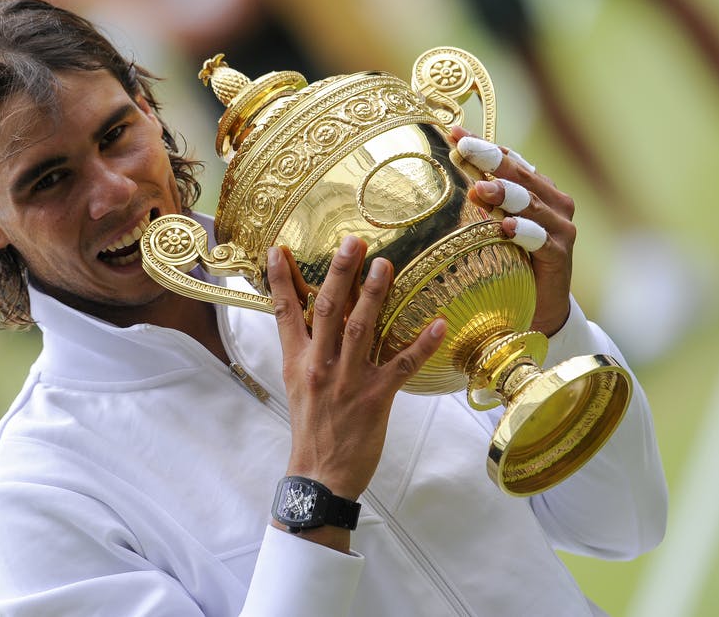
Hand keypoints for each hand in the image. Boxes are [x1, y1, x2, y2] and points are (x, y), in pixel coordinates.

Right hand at [267, 236, 446, 502]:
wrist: (319, 476)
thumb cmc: (311, 428)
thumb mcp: (297, 385)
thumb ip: (305, 350)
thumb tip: (313, 317)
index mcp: (297, 362)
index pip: (284, 314)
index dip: (281, 280)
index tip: (279, 248)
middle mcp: (320, 366)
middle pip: (327, 310)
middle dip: (340, 274)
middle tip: (352, 242)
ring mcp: (348, 382)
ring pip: (361, 329)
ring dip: (374, 295)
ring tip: (385, 265)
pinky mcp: (376, 399)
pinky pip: (402, 365)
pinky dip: (421, 344)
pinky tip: (439, 323)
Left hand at [450, 126, 574, 336]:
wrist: (542, 308)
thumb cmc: (513, 262)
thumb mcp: (493, 227)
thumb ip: (481, 202)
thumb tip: (442, 176)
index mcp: (537, 188)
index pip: (509, 158)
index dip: (484, 145)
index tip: (454, 133)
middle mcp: (553, 202)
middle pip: (521, 174)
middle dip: (491, 160)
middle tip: (464, 149)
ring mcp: (560, 228)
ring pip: (532, 203)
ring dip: (507, 194)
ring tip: (482, 189)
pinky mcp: (560, 256)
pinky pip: (541, 240)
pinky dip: (524, 232)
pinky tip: (507, 228)